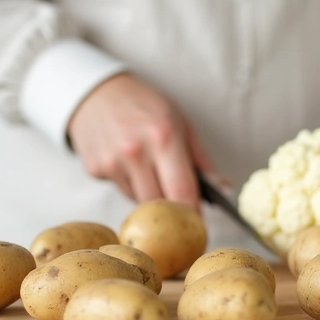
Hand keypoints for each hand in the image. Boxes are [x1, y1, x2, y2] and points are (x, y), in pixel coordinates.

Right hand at [67, 73, 214, 209]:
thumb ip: (201, 160)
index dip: (193, 215)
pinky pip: (123, 191)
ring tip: (151, 170)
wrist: (95, 93)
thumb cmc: (144, 106)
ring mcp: (112, 163)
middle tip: (180, 208)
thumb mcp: (180, 122)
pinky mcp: (96, 170)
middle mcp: (136, 152)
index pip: (182, 191)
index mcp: (164, 138)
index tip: (200, 226)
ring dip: (152, 196)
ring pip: (140, 201)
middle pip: (160, 204)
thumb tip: (224, 188)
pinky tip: (129, 164)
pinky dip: (132, 185)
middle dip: (173, 210)